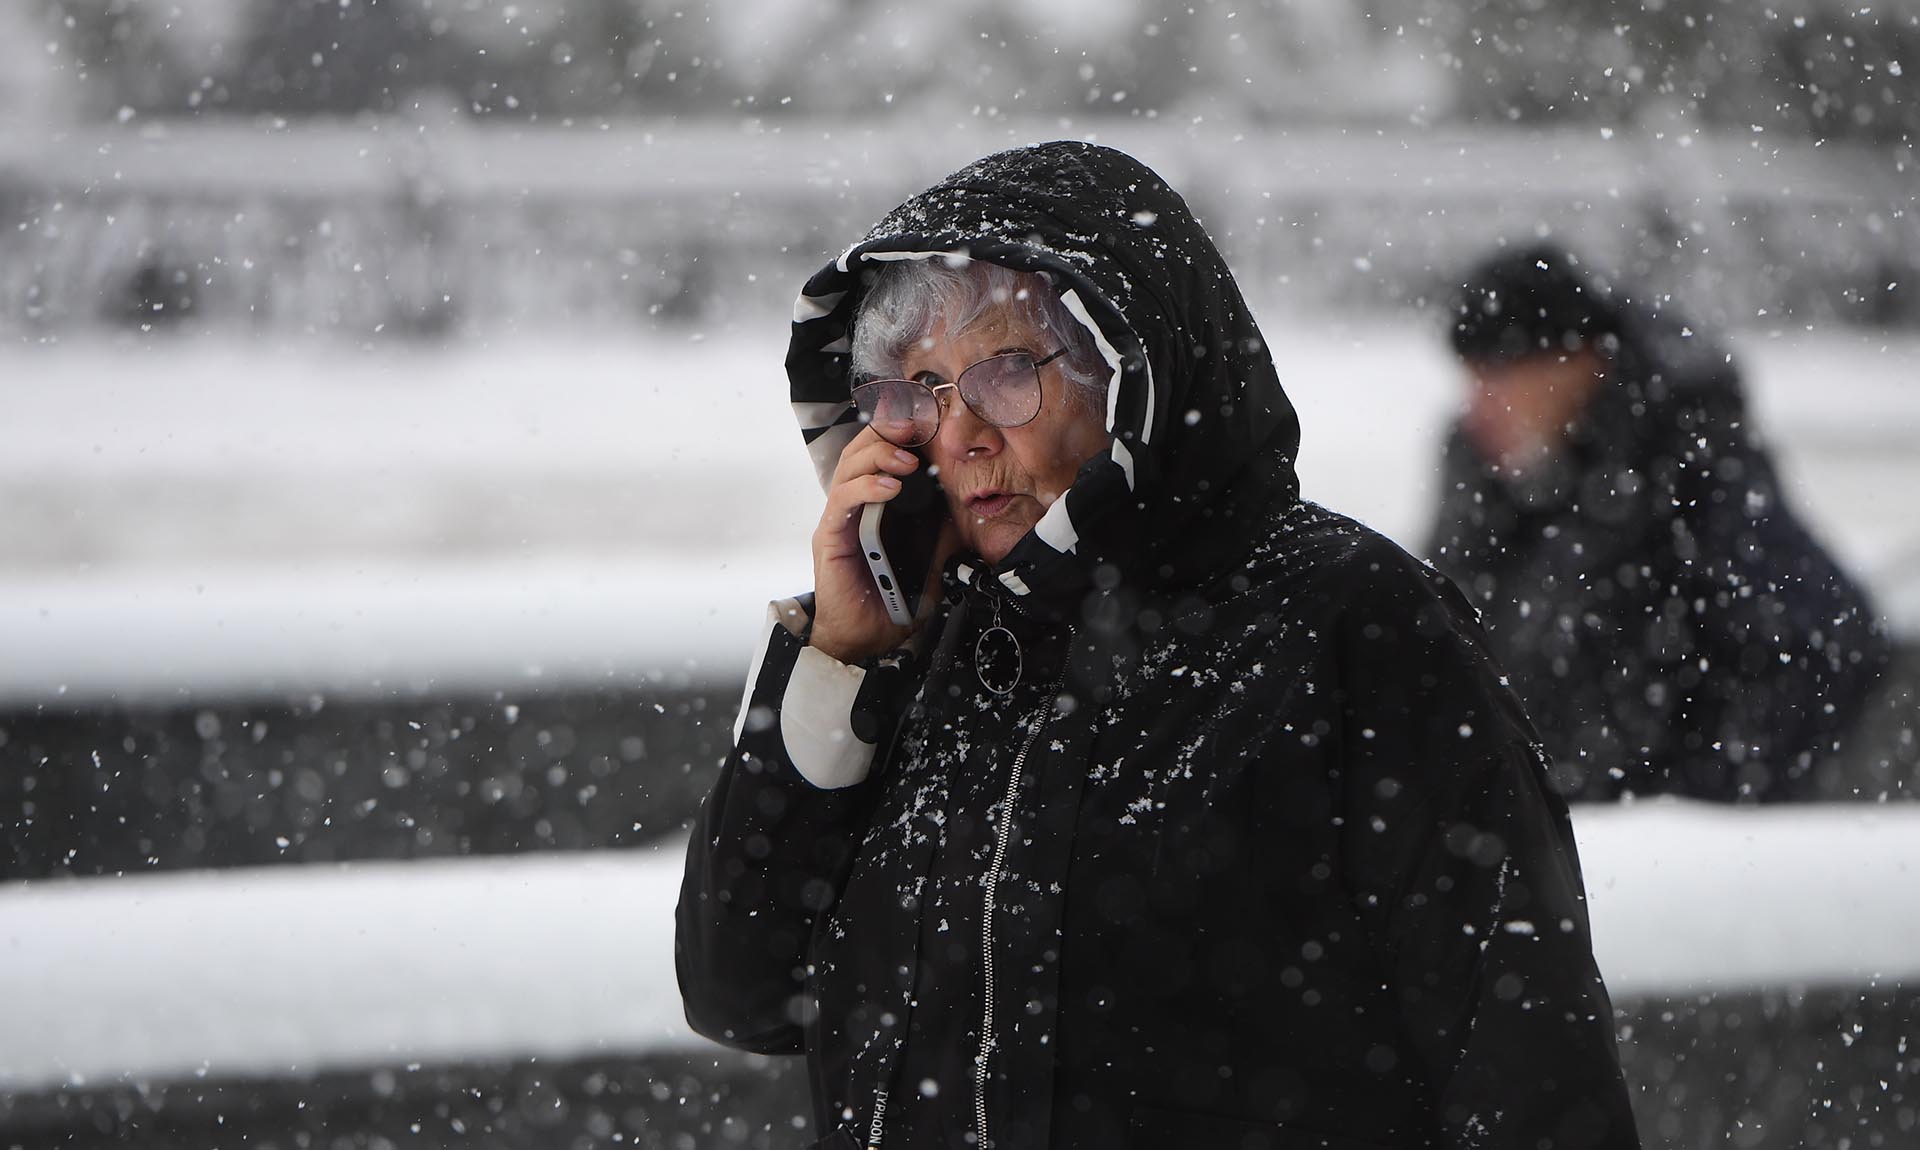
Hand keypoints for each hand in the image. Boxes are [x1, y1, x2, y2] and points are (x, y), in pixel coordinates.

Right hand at [809, 427, 934, 663]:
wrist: (869, 639)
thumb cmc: (893, 599)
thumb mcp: (930, 559)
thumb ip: (939, 531)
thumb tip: (963, 506)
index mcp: (874, 505)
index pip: (879, 453)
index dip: (897, 432)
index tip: (924, 421)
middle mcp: (853, 506)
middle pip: (859, 450)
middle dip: (886, 432)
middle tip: (914, 428)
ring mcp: (839, 520)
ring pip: (848, 467)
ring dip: (879, 455)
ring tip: (907, 461)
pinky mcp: (829, 537)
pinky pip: (843, 501)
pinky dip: (866, 487)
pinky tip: (891, 487)